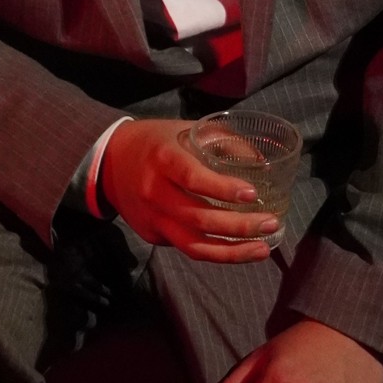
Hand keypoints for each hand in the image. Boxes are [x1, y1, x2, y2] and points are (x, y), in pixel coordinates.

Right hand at [99, 118, 281, 262]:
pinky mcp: (153, 235)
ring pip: (194, 245)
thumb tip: (264, 164)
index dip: (223, 189)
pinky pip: (188, 248)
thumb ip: (225, 142)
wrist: (111, 163)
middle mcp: (155, 192)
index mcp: (163, 159)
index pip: (193, 178)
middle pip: (199, 218)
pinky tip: (241, 249)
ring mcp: (152, 218)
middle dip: (239, 225)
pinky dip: (217, 253)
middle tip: (271, 223)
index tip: (253, 194)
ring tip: (262, 249)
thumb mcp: (188, 130)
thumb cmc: (158, 143)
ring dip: (232, 251)